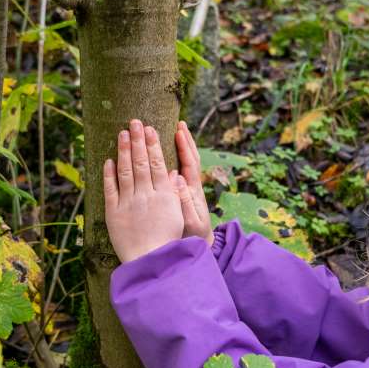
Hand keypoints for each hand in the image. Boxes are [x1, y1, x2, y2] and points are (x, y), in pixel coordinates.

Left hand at [103, 120, 184, 262]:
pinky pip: (110, 189)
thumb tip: (174, 173)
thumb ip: (174, 193)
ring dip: (123, 150)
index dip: (152, 145)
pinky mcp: (114, 213)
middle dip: (137, 140)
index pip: (157, 163)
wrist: (151, 262)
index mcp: (164, 195)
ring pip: (125, 171)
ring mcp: (128, 203)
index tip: (150, 130)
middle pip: (140, 162)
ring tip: (122, 133)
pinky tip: (109, 160)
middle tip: (134, 122)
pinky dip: (109, 174)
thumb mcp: (177, 215)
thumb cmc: (168, 241)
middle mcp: (146, 195)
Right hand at [174, 121, 214, 244]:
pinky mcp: (184, 192)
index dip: (186, 147)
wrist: (199, 245)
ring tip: (177, 129)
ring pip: (188, 162)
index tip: (179, 131)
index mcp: (194, 190)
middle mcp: (192, 186)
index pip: (190, 163)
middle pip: (191, 158)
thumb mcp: (190, 222)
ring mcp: (189, 188)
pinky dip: (178, 157)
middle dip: (186, 140)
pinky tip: (169, 150)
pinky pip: (181, 170)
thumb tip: (179, 179)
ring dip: (183, 146)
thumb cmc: (194, 235)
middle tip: (179, 122)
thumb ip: (185, 202)